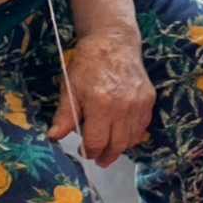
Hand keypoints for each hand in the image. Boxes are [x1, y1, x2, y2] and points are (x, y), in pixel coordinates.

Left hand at [48, 29, 154, 166]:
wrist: (113, 42)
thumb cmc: (87, 64)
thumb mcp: (70, 88)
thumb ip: (64, 115)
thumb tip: (54, 137)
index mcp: (101, 106)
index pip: (97, 142)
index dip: (89, 151)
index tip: (83, 151)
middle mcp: (124, 108)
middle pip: (117, 145)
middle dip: (106, 156)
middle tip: (99, 160)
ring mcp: (139, 104)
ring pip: (133, 139)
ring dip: (121, 147)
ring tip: (110, 147)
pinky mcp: (149, 99)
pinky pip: (143, 125)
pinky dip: (133, 134)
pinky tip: (122, 132)